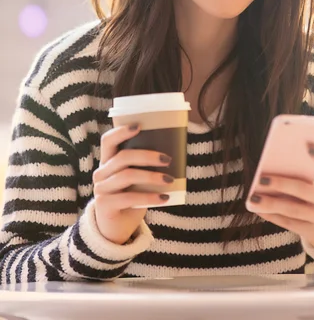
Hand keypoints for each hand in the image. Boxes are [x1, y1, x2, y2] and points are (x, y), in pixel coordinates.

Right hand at [93, 125, 172, 244]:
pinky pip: (130, 198)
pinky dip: (149, 197)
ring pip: (127, 176)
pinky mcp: (105, 205)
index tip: (139, 126)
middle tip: (167, 159)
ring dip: (152, 176)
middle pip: (123, 157)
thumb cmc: (131, 198)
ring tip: (169, 180)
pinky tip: (164, 198)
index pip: (108, 140)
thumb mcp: (137, 179)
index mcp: (108, 162)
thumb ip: (144, 167)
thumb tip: (172, 151)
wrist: (117, 228)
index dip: (121, 131)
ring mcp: (101, 189)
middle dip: (147, 156)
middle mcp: (101, 173)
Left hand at [247, 146, 313, 251]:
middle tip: (261, 178)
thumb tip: (275, 161)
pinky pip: (288, 223)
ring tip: (253, 196)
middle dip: (282, 184)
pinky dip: (271, 215)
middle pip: (305, 190)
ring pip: (292, 209)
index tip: (308, 146)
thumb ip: (307, 173)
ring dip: (270, 203)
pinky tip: (256, 207)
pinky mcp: (312, 232)